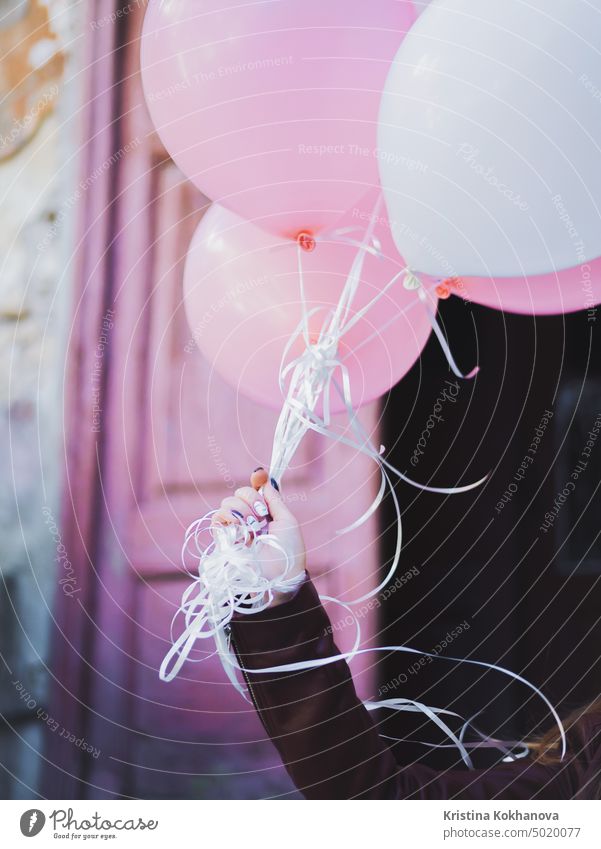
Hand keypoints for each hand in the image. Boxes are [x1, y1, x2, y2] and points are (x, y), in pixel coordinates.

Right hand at [212, 469, 305, 606]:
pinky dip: (228, 518)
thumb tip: (265, 480)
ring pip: (229, 502)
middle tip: (262, 517)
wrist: (278, 574)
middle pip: (241, 492)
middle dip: (252, 500)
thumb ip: (274, 500)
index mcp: (265, 512)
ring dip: (243, 512)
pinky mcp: (224, 538)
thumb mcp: (287, 520)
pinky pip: (217, 516)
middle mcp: (249, 517)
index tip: (259, 475)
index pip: (255, 489)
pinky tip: (241, 530)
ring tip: (254, 529)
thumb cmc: (288, 550)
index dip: (257, 479)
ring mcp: (235, 527)